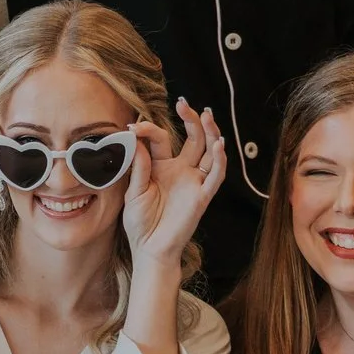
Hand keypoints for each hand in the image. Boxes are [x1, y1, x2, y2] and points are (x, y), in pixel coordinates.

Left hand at [123, 100, 227, 268]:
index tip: (133, 127)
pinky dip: (220, 160)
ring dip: (210, 133)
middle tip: (184, 105)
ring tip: (206, 115)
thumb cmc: (140, 223)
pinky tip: (219, 145)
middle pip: (193, 139)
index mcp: (161, 167)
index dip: (148, 129)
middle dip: (191, 120)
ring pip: (209, 152)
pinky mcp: (202, 196)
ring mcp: (193, 182)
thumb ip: (139, 166)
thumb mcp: (134, 191)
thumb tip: (136, 139)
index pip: (160, 139)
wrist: (149, 249)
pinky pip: (215, 176)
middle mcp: (180, 170)